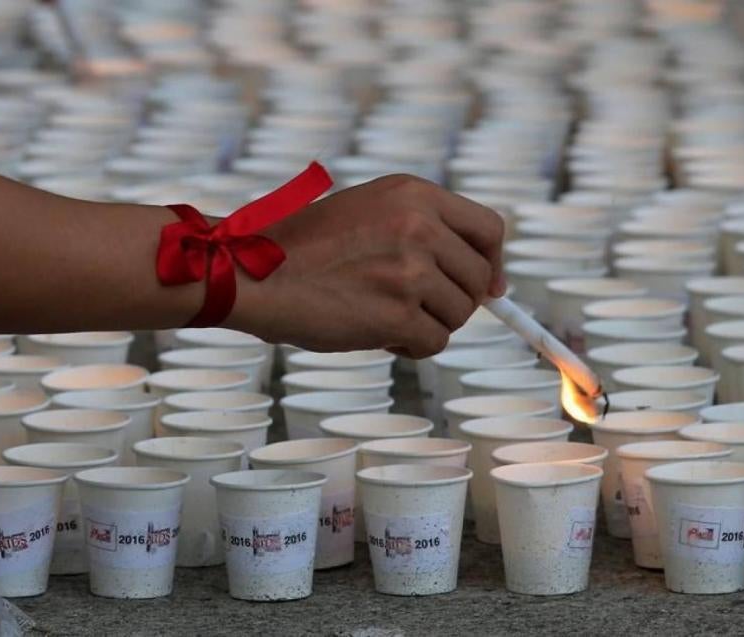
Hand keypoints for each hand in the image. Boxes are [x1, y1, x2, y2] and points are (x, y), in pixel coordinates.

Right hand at [227, 174, 505, 357]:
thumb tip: (489, 280)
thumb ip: (423, 229)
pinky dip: (411, 348)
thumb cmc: (303, 247)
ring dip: (428, 324)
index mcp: (414, 194)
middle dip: (456, 301)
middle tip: (419, 308)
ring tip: (385, 316)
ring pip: (458, 315)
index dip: (492, 262)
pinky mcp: (398, 313)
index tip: (489, 287)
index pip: (490, 229)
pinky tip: (379, 336)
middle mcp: (420, 225)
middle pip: (479, 278)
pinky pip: (434, 343)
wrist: (251, 272)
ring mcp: (411, 269)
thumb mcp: (368, 210)